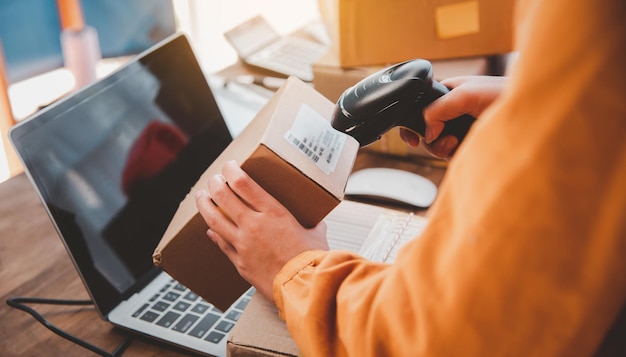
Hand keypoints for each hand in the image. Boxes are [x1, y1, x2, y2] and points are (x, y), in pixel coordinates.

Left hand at [195, 160, 328, 302]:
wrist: (304, 288)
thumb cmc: (313, 260)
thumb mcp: (316, 233)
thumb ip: (312, 223)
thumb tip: (316, 222)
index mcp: (274, 213)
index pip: (243, 183)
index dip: (231, 170)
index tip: (229, 166)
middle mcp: (254, 225)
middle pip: (223, 196)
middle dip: (215, 184)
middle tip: (214, 179)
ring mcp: (243, 244)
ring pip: (214, 219)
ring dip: (204, 205)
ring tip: (201, 197)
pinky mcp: (240, 262)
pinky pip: (221, 244)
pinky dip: (214, 234)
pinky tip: (210, 230)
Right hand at [400, 75, 506, 158]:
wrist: (534, 113)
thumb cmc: (505, 94)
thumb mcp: (465, 94)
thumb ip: (438, 108)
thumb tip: (427, 132)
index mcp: (449, 94)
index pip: (420, 109)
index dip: (412, 123)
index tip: (413, 138)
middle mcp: (453, 112)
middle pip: (427, 132)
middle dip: (432, 140)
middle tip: (447, 139)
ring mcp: (462, 129)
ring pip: (438, 146)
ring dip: (443, 149)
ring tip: (457, 142)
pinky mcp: (471, 144)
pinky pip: (453, 156)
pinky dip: (455, 155)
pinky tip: (466, 148)